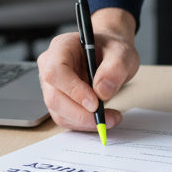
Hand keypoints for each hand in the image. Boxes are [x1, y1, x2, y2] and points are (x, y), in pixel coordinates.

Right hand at [37, 7, 139, 131]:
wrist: (109, 55)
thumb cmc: (111, 49)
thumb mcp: (122, 52)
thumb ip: (115, 68)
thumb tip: (102, 91)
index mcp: (62, 47)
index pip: (56, 71)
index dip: (73, 90)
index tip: (95, 103)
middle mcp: (49, 66)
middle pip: (54, 96)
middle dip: (81, 113)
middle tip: (106, 117)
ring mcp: (51, 85)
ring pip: (58, 112)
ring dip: (84, 121)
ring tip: (110, 118)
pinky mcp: (58, 100)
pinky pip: (65, 118)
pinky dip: (83, 124)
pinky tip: (100, 118)